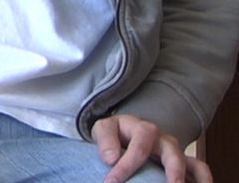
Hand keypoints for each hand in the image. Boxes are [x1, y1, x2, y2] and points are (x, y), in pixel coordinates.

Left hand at [92, 114, 210, 182]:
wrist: (128, 132)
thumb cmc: (117, 132)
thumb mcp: (105, 129)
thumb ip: (105, 139)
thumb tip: (111, 158)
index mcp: (145, 130)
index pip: (139, 148)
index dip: (126, 166)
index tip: (111, 181)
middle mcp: (166, 141)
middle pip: (174, 155)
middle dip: (173, 172)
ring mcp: (178, 153)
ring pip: (194, 165)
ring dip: (195, 180)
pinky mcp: (184, 165)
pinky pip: (199, 172)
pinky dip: (202, 181)